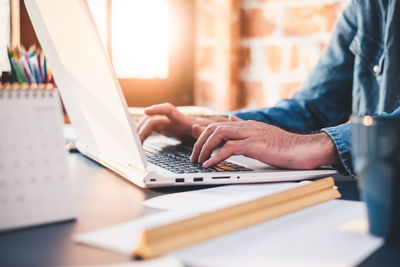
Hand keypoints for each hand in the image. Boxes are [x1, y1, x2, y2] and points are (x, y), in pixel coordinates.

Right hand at [137, 103, 227, 142]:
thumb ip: (201, 131)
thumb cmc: (202, 131)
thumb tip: (196, 127)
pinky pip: (148, 128)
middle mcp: (170, 118)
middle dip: (142, 128)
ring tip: (133, 143)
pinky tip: (137, 142)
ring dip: (139, 131)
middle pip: (152, 119)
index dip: (157, 109)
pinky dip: (142, 134)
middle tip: (135, 140)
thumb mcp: (204, 132)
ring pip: (147, 123)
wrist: (199, 129)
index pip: (167, 109)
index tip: (146, 112)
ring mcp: (164, 121)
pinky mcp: (161, 126)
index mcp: (180, 118)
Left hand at [190, 115, 339, 168]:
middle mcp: (247, 127)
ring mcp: (251, 134)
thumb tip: (232, 119)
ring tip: (199, 161)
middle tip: (194, 157)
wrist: (305, 149)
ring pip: (219, 134)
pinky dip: (217, 156)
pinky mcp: (256, 145)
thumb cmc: (285, 146)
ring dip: (205, 148)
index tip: (194, 143)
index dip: (203, 133)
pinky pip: (230, 148)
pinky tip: (211, 164)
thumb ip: (245, 128)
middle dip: (200, 142)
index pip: (219, 124)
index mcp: (247, 125)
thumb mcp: (261, 134)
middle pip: (214, 128)